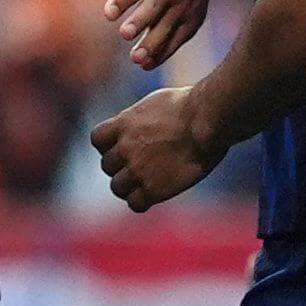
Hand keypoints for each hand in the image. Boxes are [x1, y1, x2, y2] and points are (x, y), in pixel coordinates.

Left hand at [88, 0, 234, 66]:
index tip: (109, 13)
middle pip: (153, 7)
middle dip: (140, 21)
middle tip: (125, 34)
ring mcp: (183, 5)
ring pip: (167, 27)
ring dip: (152, 43)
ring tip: (136, 58)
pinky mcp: (193, 19)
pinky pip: (178, 39)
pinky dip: (164, 53)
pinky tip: (147, 64)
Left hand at [90, 85, 222, 211]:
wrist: (208, 121)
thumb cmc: (190, 106)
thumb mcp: (156, 102)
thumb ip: (139, 118)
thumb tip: (135, 125)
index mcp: (124, 123)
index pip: (97, 140)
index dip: (109, 145)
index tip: (124, 146)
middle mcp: (126, 147)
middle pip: (107, 166)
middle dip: (121, 166)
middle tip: (143, 165)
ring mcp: (138, 169)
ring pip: (117, 187)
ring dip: (129, 186)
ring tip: (148, 182)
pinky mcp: (154, 188)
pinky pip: (135, 204)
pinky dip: (142, 201)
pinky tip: (154, 195)